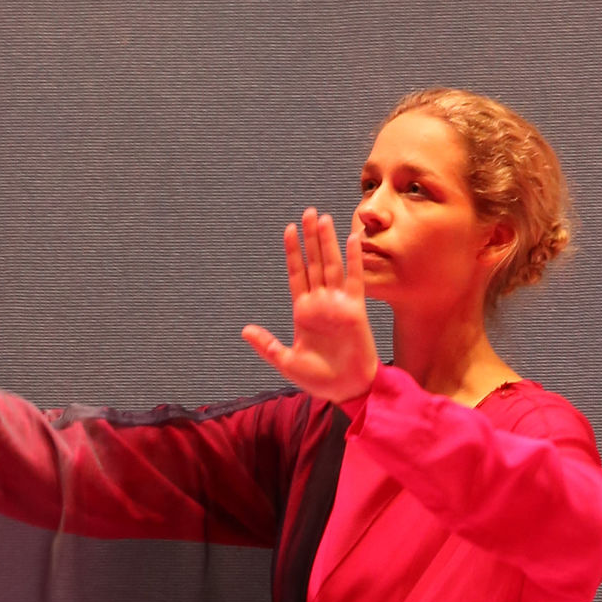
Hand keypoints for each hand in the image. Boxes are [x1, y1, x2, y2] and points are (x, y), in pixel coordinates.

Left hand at [241, 208, 378, 406]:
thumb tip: (245, 330)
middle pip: (314, 263)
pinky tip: (351, 238)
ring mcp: (338, 303)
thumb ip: (267, 345)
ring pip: (331, 265)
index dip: (293, 252)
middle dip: (310, 238)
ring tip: (323, 218)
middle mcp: (321, 302)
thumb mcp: (287, 362)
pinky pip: (355, 279)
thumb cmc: (319, 380)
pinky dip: (354, 259)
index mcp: (303, 312)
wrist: (347, 389)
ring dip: (327, 242)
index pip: (296, 274)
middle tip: (307, 212)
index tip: (289, 229)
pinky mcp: (356, 309)